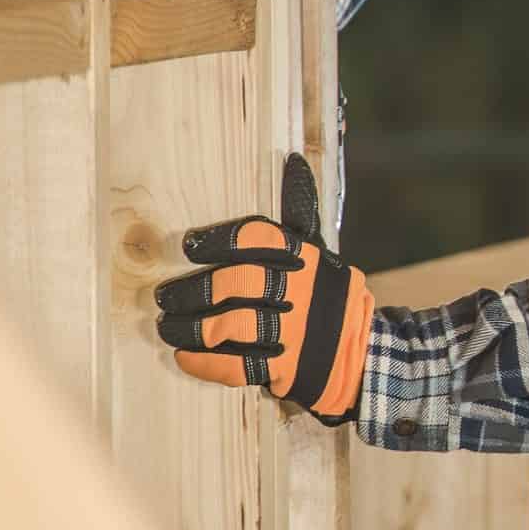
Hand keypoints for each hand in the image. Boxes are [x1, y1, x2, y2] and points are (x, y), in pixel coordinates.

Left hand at [153, 153, 373, 424]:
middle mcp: (303, 292)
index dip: (218, 241)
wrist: (363, 354)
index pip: (258, 240)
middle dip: (193, 291)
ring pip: (230, 326)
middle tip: (165, 297)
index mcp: (309, 260)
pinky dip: (206, 363)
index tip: (189, 247)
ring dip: (190, 328)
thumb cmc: (329, 298)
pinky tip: (186, 357)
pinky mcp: (287, 369)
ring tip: (168, 327)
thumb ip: (298, 217)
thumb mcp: (321, 255)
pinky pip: (237, 366)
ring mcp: (296, 333)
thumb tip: (293, 160)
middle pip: (237, 285)